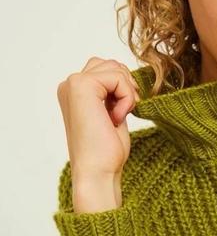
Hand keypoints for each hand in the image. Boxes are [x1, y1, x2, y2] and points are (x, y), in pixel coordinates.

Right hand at [57, 56, 140, 187]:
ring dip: (127, 92)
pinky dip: (127, 96)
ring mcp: (73, 84)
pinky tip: (117, 117)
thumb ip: (114, 93)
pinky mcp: (82, 86)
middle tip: (124, 113)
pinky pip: (117, 77)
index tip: (122, 113)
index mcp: (74, 92)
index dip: (124, 87)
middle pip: (111, 64)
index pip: (107, 69)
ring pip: (116, 68)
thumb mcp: (112, 114)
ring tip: (119, 116)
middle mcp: (69, 85)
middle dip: (127, 86)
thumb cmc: (106, 151)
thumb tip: (129, 76)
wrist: (98, 172)